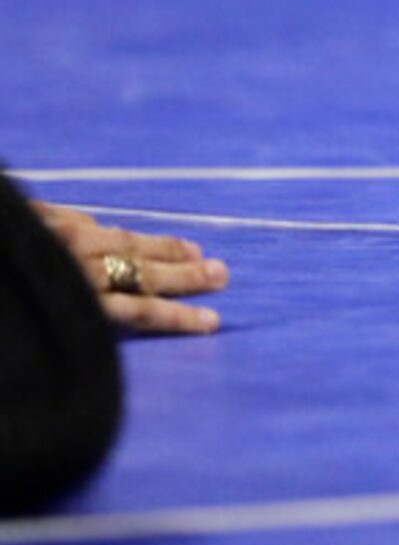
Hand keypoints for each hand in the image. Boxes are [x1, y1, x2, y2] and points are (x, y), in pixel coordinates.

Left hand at [34, 201, 226, 335]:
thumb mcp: (31, 328)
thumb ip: (74, 318)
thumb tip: (109, 312)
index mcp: (71, 299)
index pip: (138, 310)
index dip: (177, 317)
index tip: (213, 321)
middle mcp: (75, 266)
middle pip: (141, 273)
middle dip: (185, 276)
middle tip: (222, 275)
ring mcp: (59, 236)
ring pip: (122, 242)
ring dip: (161, 248)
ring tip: (194, 252)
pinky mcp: (40, 215)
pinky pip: (83, 223)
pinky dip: (107, 231)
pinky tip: (123, 234)